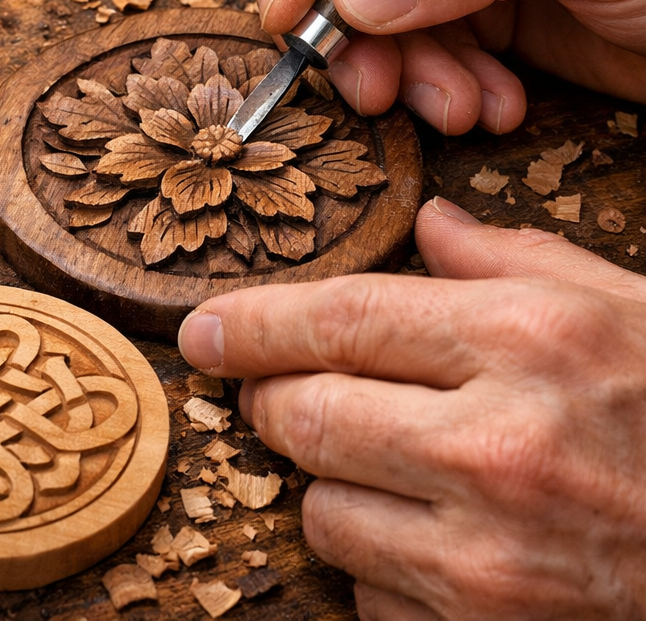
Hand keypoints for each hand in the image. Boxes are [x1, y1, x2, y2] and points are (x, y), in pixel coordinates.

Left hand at [177, 197, 645, 619]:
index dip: (249, 322)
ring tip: (400, 470)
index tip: (204, 329)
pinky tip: (445, 541)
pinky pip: (369, 590)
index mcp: (529, 341)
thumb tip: (429, 223)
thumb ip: (514, 262)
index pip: (335, 318)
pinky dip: (385, 564)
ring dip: (336, 486)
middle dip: (276, 401)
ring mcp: (487, 554)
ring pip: (321, 509)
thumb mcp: (626, 311)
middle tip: (287, 394)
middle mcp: (496, 445)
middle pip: (301, 414)